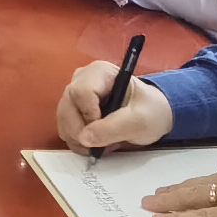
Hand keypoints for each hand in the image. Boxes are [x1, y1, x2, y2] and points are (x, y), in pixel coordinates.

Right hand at [58, 63, 172, 153]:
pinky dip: (78, 141)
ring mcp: (75, 95)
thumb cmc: (150, 111)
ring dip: (79, 139)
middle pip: (67, 107)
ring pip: (63, 120)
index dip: (89, 115)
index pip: (81, 92)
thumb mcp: (139, 121)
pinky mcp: (73, 110)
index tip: (106, 129)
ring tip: (103, 143)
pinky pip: (65, 128)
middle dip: (82, 131)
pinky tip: (96, 142)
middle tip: (103, 143)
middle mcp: (82, 80)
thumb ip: (113, 128)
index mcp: (100, 72)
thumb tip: (84, 138)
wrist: (152, 116)